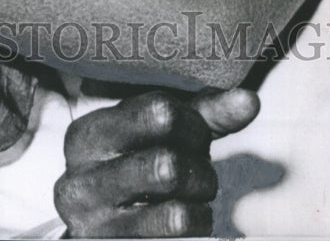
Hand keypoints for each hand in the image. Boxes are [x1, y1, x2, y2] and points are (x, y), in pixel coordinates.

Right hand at [54, 88, 259, 237]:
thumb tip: (249, 101)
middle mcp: (81, 182)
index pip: (161, 113)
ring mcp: (94, 227)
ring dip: (201, 205)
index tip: (195, 133)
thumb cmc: (136, 161)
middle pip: (169, 166)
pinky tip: (186, 219)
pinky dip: (197, 228)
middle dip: (200, 169)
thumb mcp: (160, 130)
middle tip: (199, 169)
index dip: (194, 124)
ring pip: (176, 215)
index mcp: (88, 136)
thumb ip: (204, 113)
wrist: (96, 221)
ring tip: (194, 196)